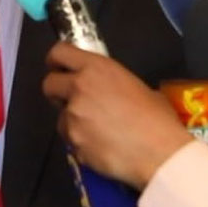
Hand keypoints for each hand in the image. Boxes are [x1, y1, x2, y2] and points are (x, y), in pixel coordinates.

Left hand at [42, 42, 193, 188]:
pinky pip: (71, 140)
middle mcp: (79, 89)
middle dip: (57, 92)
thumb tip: (112, 92)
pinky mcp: (73, 143)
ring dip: (73, 121)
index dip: (56, 60)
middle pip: (49, 84)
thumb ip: (114, 84)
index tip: (58, 67)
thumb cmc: (157, 119)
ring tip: (98, 130)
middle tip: (72, 99)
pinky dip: (81, 142)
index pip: (60, 53)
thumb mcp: (139, 87)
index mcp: (97, 68)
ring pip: (60, 117)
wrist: (159, 154)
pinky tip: (102, 146)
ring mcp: (73, 117)